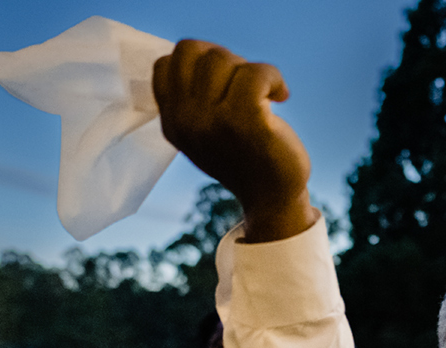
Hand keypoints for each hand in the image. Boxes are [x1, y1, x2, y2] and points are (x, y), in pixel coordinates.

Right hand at [153, 39, 317, 242]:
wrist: (271, 199)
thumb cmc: (244, 156)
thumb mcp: (204, 128)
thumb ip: (192, 97)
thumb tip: (201, 50)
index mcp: (172, 122)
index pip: (165, 63)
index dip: (198, 60)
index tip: (223, 81)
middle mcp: (185, 121)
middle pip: (194, 52)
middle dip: (226, 60)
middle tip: (246, 87)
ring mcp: (212, 122)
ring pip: (223, 58)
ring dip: (250, 70)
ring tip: (263, 95)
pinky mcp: (244, 121)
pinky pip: (255, 73)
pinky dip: (273, 77)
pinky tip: (281, 96)